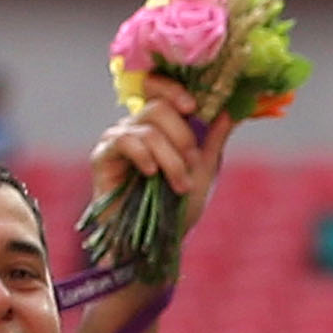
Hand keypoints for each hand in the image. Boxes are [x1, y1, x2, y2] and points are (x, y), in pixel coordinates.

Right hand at [89, 88, 221, 250]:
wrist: (158, 243)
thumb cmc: (179, 208)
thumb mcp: (204, 170)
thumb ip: (213, 139)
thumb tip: (230, 110)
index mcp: (159, 126)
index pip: (158, 88)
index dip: (173, 90)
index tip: (192, 107)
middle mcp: (136, 127)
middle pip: (158, 107)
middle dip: (182, 137)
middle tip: (191, 164)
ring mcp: (117, 140)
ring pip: (147, 128)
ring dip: (171, 158)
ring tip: (179, 185)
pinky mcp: (103, 157)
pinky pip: (124, 140)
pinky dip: (144, 156)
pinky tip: (151, 175)